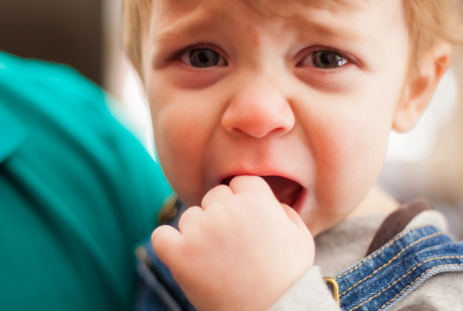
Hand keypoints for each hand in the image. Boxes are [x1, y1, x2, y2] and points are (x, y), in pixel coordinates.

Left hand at [151, 176, 314, 310]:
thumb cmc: (289, 279)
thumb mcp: (301, 237)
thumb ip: (284, 210)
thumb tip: (269, 202)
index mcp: (256, 200)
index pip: (239, 183)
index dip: (243, 201)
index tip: (245, 223)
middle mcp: (226, 210)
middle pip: (214, 196)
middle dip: (220, 215)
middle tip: (231, 245)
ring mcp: (201, 230)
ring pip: (190, 217)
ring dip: (198, 233)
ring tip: (216, 261)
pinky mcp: (180, 254)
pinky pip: (161, 236)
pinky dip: (168, 244)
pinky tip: (182, 255)